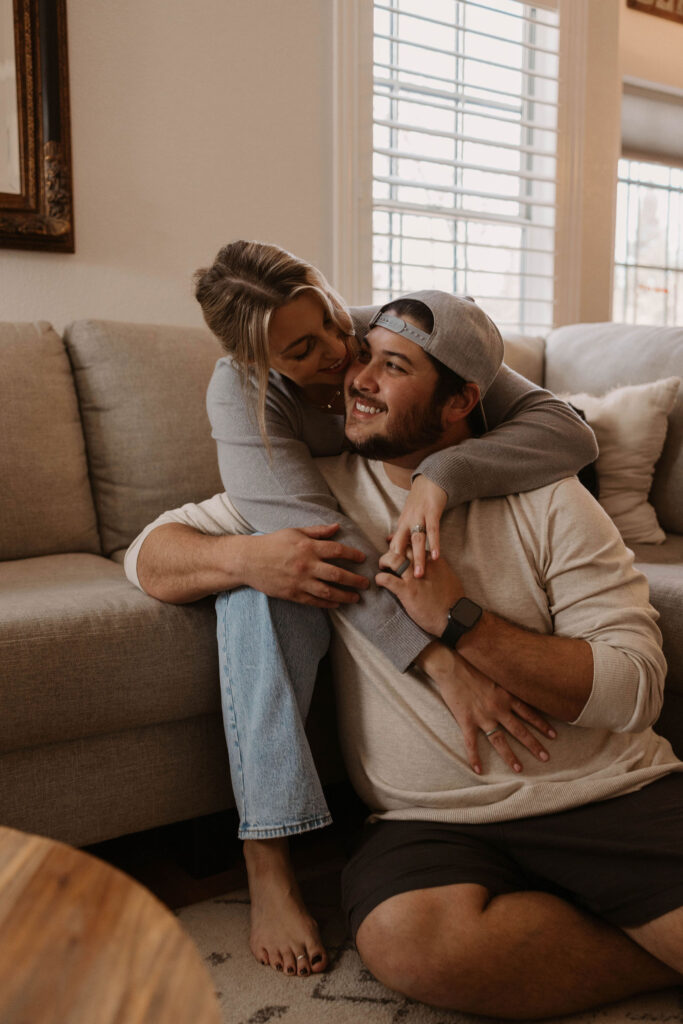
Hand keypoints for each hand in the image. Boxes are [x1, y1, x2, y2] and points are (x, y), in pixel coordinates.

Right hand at [241, 524, 367, 607]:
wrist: (248, 560)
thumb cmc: (272, 543)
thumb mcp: (295, 532)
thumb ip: (317, 531)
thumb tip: (337, 527)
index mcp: (308, 547)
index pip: (337, 550)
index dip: (353, 555)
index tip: (362, 559)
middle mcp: (306, 565)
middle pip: (337, 574)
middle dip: (355, 580)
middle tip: (366, 583)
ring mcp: (299, 581)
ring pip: (328, 592)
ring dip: (345, 596)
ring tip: (355, 598)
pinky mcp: (292, 594)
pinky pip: (314, 601)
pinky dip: (327, 604)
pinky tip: (336, 604)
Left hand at [376, 550, 462, 635]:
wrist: (454, 617)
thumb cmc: (454, 600)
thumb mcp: (448, 577)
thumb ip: (438, 568)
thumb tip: (433, 566)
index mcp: (434, 560)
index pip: (416, 545)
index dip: (405, 546)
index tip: (400, 549)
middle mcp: (423, 565)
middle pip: (403, 548)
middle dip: (393, 550)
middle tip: (389, 558)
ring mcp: (414, 577)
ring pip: (393, 559)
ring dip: (384, 561)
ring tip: (382, 566)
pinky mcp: (406, 590)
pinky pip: (387, 579)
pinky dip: (380, 578)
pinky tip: (379, 581)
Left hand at [390, 475, 446, 577]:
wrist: (431, 479)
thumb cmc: (419, 500)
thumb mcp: (407, 515)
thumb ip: (401, 530)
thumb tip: (390, 543)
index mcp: (402, 523)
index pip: (394, 545)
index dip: (392, 560)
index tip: (391, 577)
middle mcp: (408, 521)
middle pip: (402, 544)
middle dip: (402, 563)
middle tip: (401, 581)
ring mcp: (420, 517)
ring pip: (417, 540)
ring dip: (418, 557)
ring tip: (419, 574)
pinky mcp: (432, 512)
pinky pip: (433, 530)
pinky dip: (434, 543)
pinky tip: (436, 556)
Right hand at [417, 643, 554, 774]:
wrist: (451, 664)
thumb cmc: (472, 663)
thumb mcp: (496, 669)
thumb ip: (506, 680)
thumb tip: (517, 680)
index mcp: (506, 695)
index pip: (529, 713)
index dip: (542, 724)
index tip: (554, 735)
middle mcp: (498, 708)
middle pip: (519, 730)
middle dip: (534, 745)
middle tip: (546, 757)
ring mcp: (482, 716)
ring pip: (499, 740)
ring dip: (510, 756)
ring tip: (519, 769)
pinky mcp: (466, 720)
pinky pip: (471, 743)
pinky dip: (474, 757)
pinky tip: (479, 770)